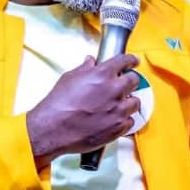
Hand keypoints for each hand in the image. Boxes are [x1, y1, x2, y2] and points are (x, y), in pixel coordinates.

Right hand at [26, 53, 141, 165]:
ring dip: (129, 102)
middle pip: (135, 80)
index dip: (130, 60)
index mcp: (103, 74)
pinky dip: (125, 120)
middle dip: (130, 81)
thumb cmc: (58, 105)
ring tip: (119, 104)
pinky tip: (115, 119)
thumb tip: (89, 63)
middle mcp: (114, 90)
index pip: (125, 61)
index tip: (133, 62)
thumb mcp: (69, 78)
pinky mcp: (118, 128)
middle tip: (125, 84)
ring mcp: (118, 110)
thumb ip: (84, 69)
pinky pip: (130, 122)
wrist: (54, 129)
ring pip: (136, 102)